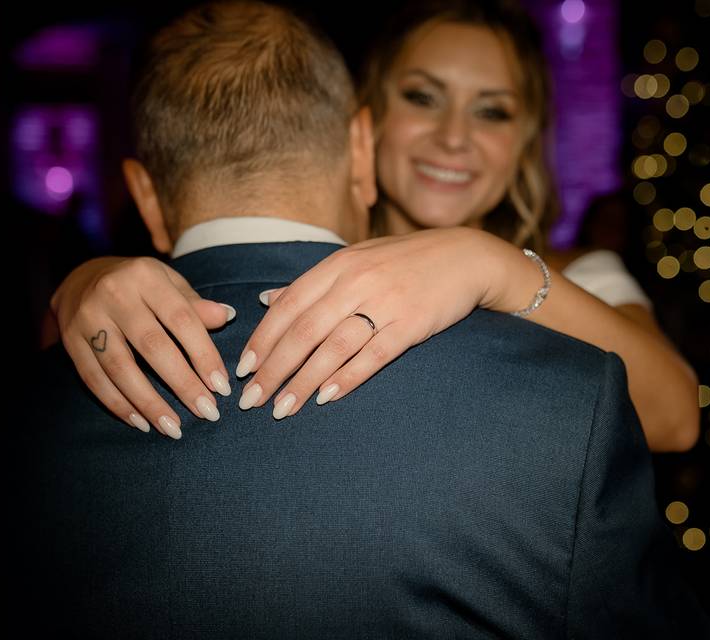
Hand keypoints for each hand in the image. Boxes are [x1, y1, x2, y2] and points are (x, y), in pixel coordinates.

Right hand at [51, 256, 233, 437]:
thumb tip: (227, 316)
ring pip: (121, 368)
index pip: (182, 319)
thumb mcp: (169, 282)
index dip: (204, 355)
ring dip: (149, 402)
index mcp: (146, 277)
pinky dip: (118, 404)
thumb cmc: (140, 285)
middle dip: (182, 384)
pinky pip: (94, 379)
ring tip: (173, 427)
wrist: (81, 278)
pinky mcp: (70, 342)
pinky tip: (141, 422)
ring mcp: (88, 319)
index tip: (222, 386)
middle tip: (207, 411)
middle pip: (153, 346)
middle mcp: (114, 295)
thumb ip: (195, 304)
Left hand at [235, 227, 496, 418]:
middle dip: (273, 369)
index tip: (244, 369)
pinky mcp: (411, 324)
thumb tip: (267, 299)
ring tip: (282, 409)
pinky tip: (326, 398)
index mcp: (339, 265)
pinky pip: (373, 356)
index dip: (263, 339)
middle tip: (251, 400)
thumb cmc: (406, 262)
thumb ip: (314, 283)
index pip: (289, 305)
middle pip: (304, 331)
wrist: (466, 258)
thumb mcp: (357, 259)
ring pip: (333, 347)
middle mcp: (357, 282)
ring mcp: (385, 303)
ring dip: (303, 382)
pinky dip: (347, 378)